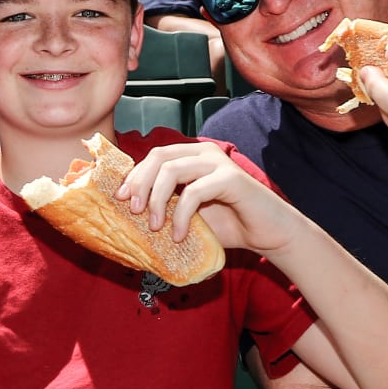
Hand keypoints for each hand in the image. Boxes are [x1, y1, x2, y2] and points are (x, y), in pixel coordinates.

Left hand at [114, 141, 300, 254]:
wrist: (268, 235)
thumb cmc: (228, 225)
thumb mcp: (187, 216)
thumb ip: (164, 208)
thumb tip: (127, 217)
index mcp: (191, 157)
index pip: (153, 156)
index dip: (134, 176)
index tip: (119, 200)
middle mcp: (203, 153)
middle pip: (158, 158)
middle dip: (140, 184)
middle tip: (133, 212)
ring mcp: (218, 163)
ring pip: (171, 171)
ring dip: (157, 200)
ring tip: (155, 227)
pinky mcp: (231, 179)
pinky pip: (194, 192)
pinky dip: (180, 215)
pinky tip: (178, 235)